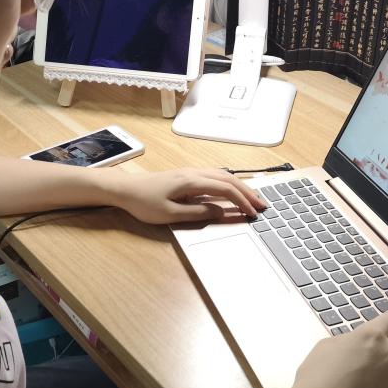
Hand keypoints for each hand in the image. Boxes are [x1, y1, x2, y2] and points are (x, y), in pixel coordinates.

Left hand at [108, 168, 267, 224]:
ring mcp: (190, 172)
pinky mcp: (186, 176)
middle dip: (248, 192)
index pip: (225, 189)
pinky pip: (214, 176)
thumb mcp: (170, 214)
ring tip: (253, 198)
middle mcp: (194, 173)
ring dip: (240, 186)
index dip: (242, 201)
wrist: (125, 189)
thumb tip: (221, 212)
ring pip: (222, 175)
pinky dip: (229, 183)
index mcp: (191, 181)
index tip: (253, 214)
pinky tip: (233, 190)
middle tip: (263, 205)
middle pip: (228, 179)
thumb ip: (197, 213)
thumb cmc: (144, 203)